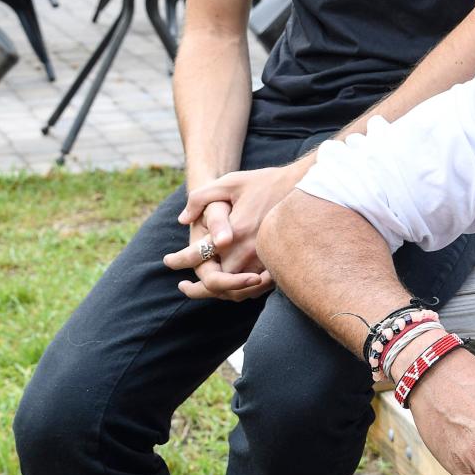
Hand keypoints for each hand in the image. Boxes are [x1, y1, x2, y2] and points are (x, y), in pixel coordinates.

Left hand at [163, 161, 305, 300]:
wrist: (306, 188)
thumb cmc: (265, 182)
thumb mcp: (230, 182)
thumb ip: (200, 198)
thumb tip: (182, 219)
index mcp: (234, 232)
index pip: (198, 256)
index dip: (178, 260)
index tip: (168, 261)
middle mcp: (249, 251)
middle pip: (216, 282)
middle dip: (197, 287)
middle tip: (184, 287)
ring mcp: (265, 261)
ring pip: (236, 291)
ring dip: (219, 293)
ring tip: (204, 290)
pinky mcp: (278, 265)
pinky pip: (256, 289)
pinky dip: (241, 291)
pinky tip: (232, 285)